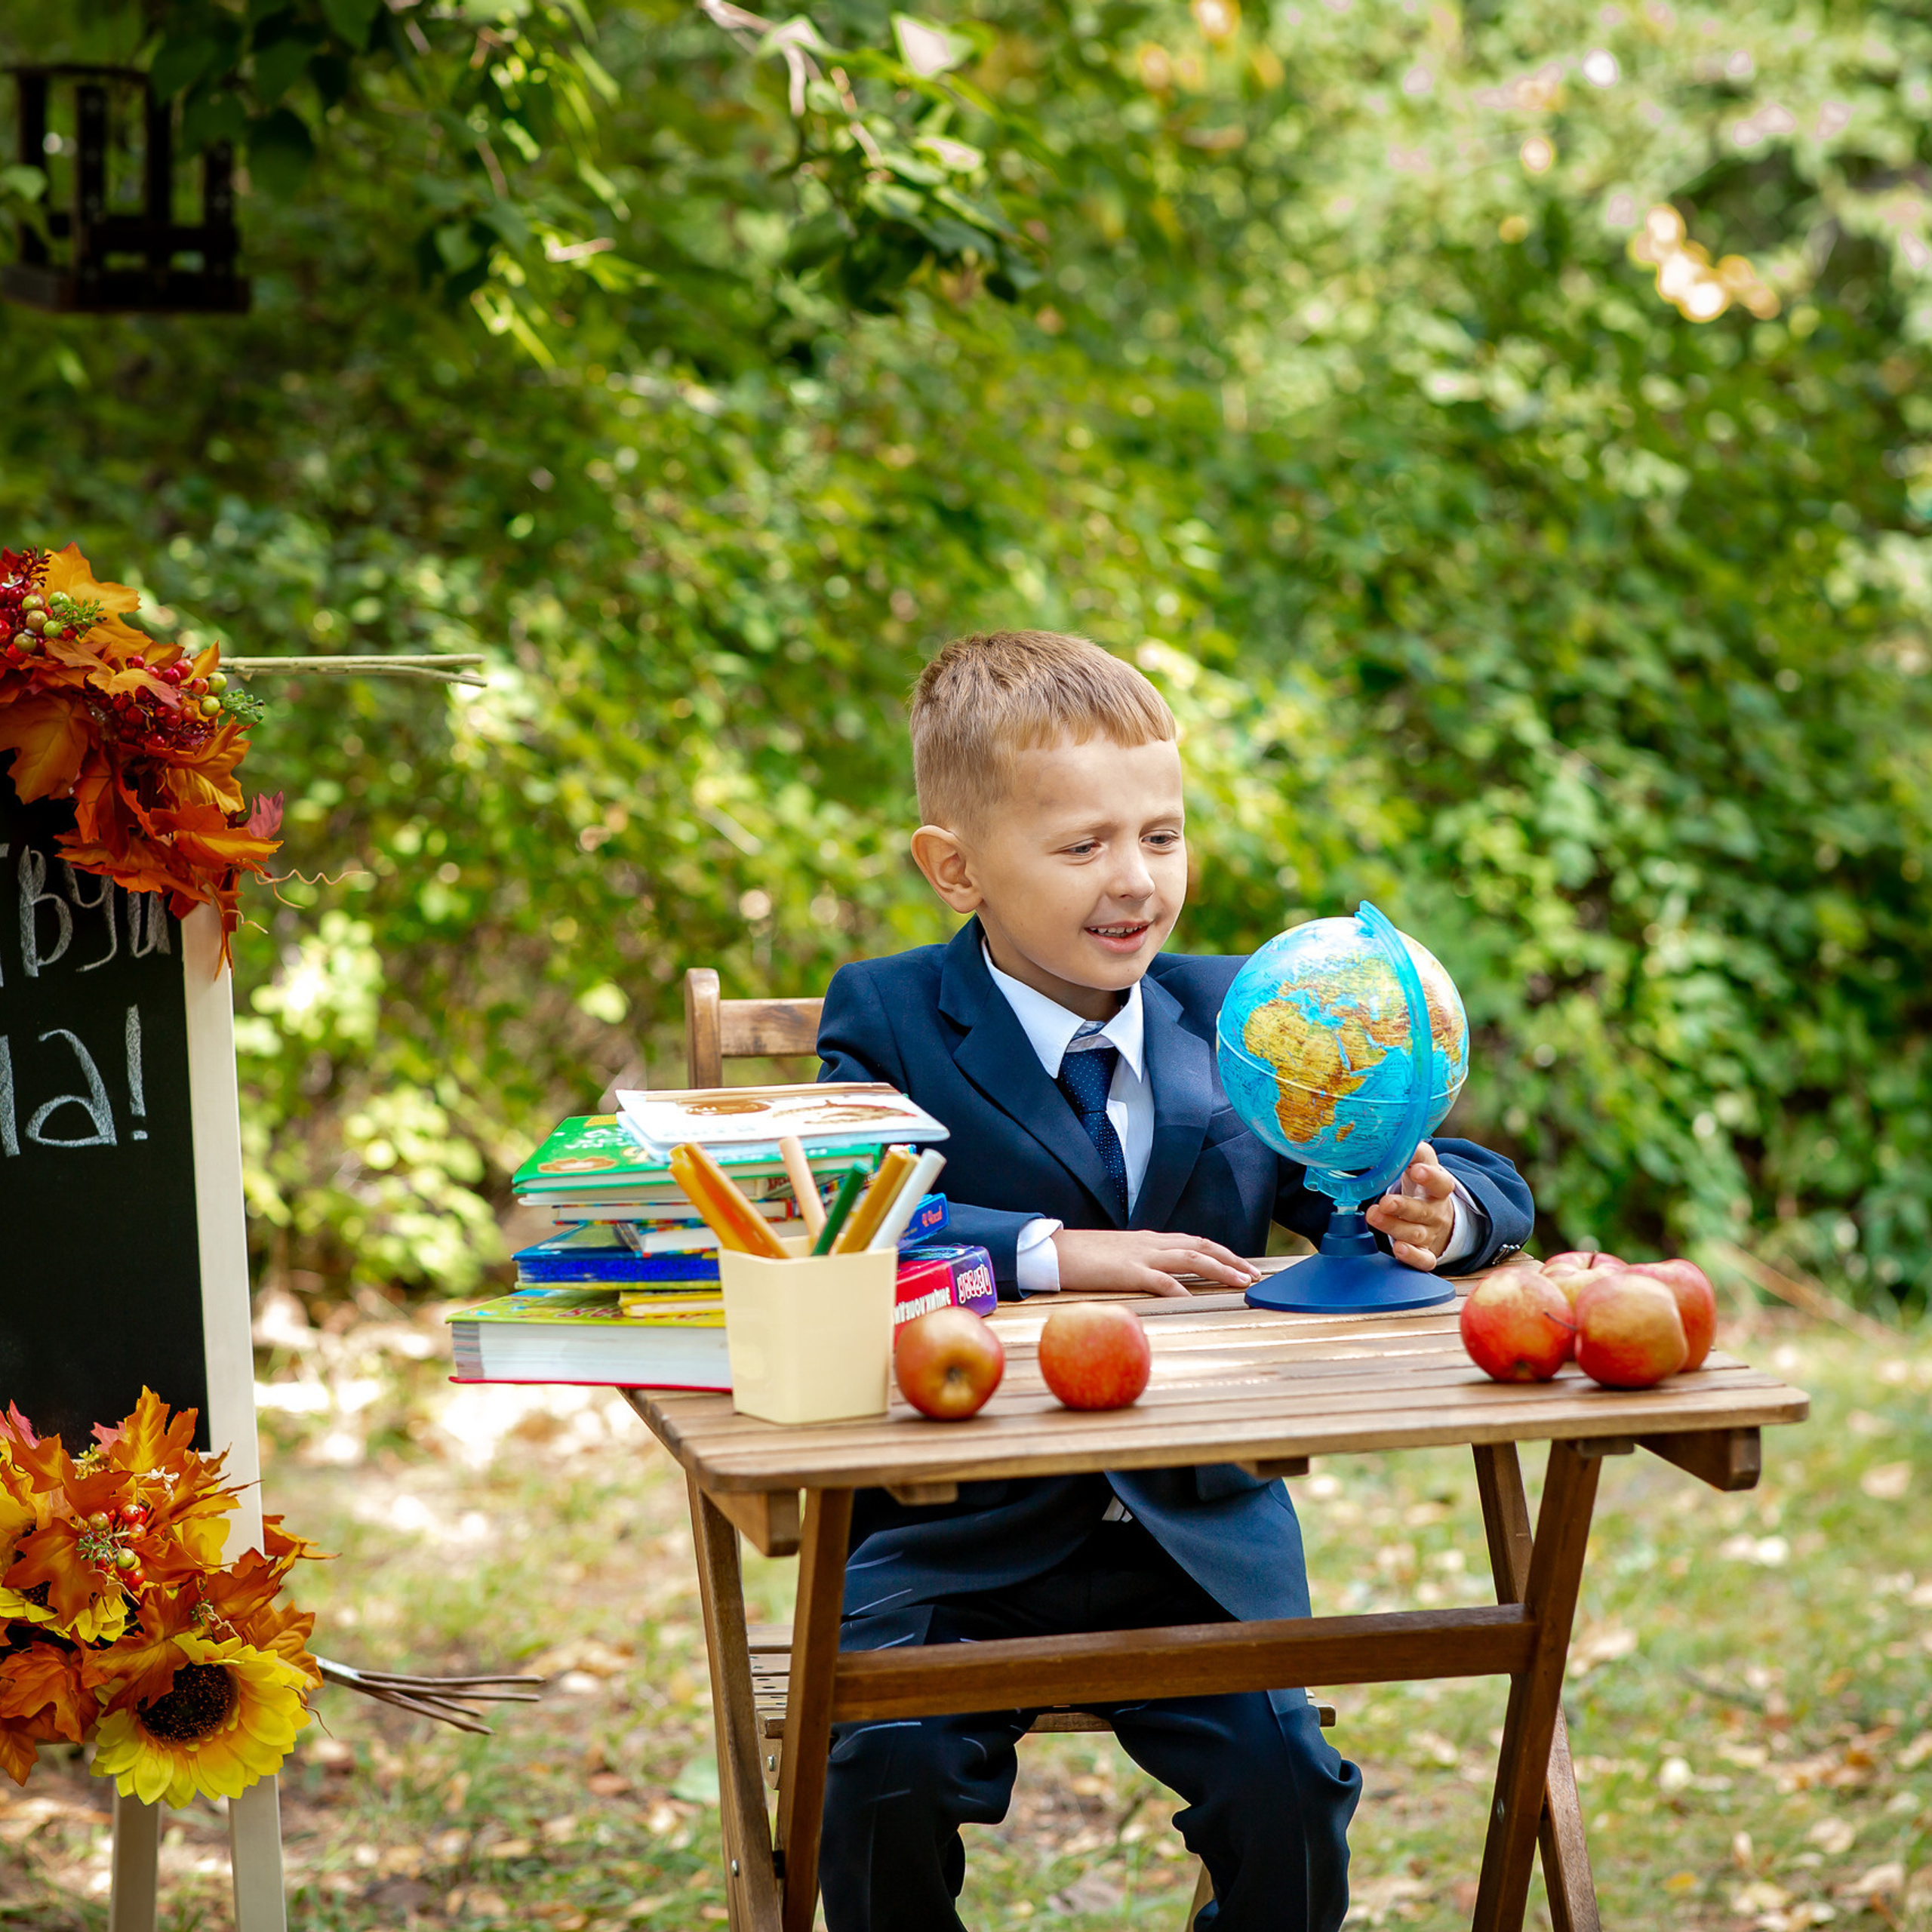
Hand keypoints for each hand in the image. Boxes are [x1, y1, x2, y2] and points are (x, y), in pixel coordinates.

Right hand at [1050, 1228, 1260, 1297]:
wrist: (1053, 1249)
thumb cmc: (1083, 1256)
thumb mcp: (1119, 1255)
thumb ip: (1141, 1261)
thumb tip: (1159, 1276)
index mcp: (1150, 1239)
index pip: (1195, 1241)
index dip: (1222, 1252)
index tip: (1243, 1265)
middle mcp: (1151, 1243)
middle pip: (1201, 1247)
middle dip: (1232, 1260)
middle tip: (1254, 1276)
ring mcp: (1140, 1255)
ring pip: (1191, 1259)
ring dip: (1220, 1270)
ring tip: (1240, 1282)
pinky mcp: (1127, 1271)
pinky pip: (1160, 1280)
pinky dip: (1181, 1290)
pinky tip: (1195, 1300)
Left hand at [1364, 1142, 1456, 1269]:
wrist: (1437, 1217)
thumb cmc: (1422, 1186)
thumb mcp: (1421, 1165)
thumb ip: (1411, 1152)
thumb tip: (1391, 1138)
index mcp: (1438, 1189)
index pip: (1441, 1183)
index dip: (1431, 1177)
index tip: (1416, 1170)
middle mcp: (1436, 1212)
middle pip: (1423, 1211)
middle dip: (1404, 1207)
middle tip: (1386, 1202)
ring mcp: (1431, 1234)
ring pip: (1416, 1234)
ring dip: (1395, 1227)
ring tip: (1375, 1216)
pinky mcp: (1426, 1253)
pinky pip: (1423, 1260)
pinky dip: (1412, 1256)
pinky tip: (1398, 1249)